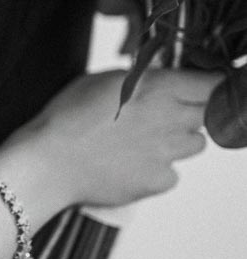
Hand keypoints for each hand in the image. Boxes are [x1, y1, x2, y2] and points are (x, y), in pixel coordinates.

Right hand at [29, 68, 217, 217]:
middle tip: (164, 113)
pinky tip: (131, 164)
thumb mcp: (103, 80)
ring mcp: (167, 153)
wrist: (48, 163)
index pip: (210, 84)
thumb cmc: (66, 118)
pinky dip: (158, 169)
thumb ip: (141, 78)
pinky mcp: (159, 181)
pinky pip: (173, 173)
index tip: (203, 87)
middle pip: (206, 114)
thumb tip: (160, 78)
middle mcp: (169, 119)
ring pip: (196, 144)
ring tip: (146, 140)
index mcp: (157, 87)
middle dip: (192, 111)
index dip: (208, 85)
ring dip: (179, 140)